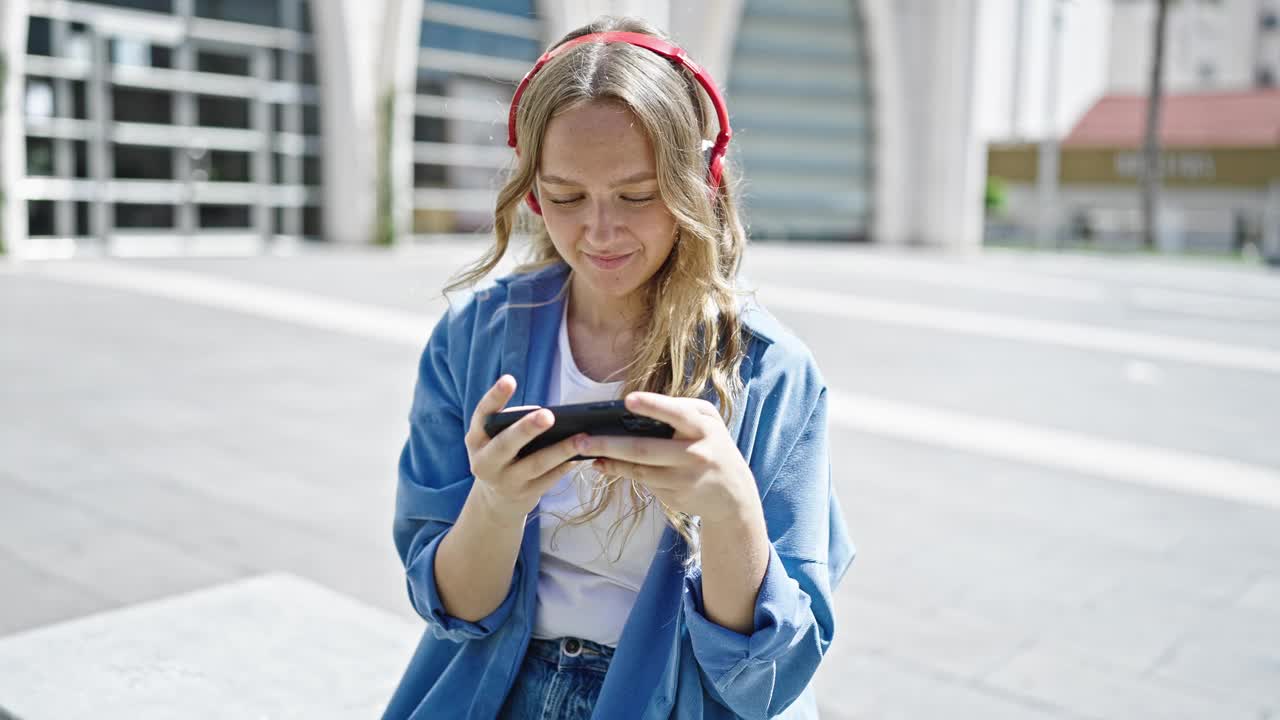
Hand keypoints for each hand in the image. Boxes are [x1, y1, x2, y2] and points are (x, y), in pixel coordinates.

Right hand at [465, 375, 585, 519]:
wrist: (497, 499)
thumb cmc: (503, 453)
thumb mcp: (495, 438)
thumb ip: (512, 423)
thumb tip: (548, 414)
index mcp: (476, 438)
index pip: (483, 413)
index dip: (495, 396)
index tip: (510, 379)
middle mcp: (485, 461)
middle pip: (506, 444)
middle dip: (527, 429)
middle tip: (548, 415)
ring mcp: (504, 481)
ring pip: (535, 465)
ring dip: (560, 450)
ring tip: (581, 437)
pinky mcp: (525, 495)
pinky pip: (549, 479)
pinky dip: (566, 466)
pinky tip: (582, 455)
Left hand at [577, 392, 760, 524]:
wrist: (732, 494)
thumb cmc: (712, 445)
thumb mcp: (708, 422)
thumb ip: (680, 410)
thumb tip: (635, 408)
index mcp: (703, 428)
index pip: (676, 414)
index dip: (652, 406)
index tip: (627, 400)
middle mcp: (695, 454)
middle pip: (645, 449)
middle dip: (609, 444)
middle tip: (581, 440)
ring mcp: (684, 479)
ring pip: (639, 469)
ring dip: (609, 460)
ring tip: (584, 450)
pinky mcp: (674, 496)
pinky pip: (643, 482)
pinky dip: (620, 472)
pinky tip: (603, 465)